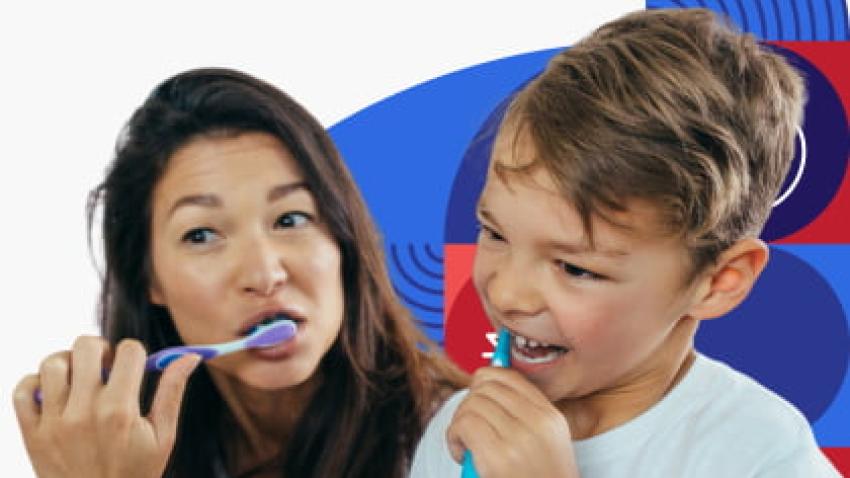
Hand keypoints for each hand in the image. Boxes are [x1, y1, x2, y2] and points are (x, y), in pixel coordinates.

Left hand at [13, 336, 200, 477]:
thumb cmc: (135, 473)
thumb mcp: (163, 436)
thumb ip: (173, 391)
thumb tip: (190, 356)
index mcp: (121, 411)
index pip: (128, 351)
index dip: (135, 353)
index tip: (134, 366)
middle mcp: (84, 412)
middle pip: (86, 347)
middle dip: (101, 350)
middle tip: (105, 367)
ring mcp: (54, 423)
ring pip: (53, 364)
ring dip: (68, 363)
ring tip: (80, 379)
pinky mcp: (32, 434)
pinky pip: (22, 390)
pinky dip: (35, 383)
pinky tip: (55, 393)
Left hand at [447, 367, 578, 477]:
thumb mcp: (546, 445)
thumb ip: (523, 416)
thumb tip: (484, 383)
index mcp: (551, 418)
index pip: (510, 377)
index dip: (485, 381)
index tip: (475, 396)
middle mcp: (538, 423)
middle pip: (486, 387)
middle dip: (469, 404)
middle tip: (469, 429)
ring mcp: (519, 439)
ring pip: (471, 405)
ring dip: (459, 424)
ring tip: (466, 446)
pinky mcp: (498, 457)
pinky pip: (463, 425)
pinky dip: (453, 438)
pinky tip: (461, 454)